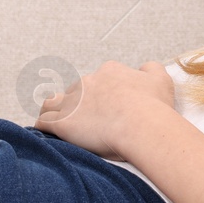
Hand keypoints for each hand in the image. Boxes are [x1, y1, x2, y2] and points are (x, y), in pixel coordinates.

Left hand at [33, 59, 176, 159]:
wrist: (141, 125)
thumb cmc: (154, 106)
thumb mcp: (161, 80)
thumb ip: (151, 69)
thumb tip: (145, 68)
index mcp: (110, 72)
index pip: (99, 80)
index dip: (102, 94)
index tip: (108, 108)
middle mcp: (88, 82)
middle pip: (77, 91)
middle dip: (80, 104)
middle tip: (89, 123)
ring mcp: (73, 101)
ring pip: (53, 102)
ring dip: (53, 110)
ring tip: (55, 122)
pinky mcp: (63, 121)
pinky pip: (44, 122)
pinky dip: (43, 127)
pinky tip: (44, 134)